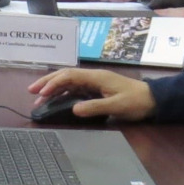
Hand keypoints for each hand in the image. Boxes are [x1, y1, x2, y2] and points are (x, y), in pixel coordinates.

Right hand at [26, 67, 157, 120]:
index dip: (53, 83)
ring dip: (53, 87)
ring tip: (39, 96)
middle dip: (47, 82)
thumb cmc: (135, 101)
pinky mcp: (96, 89)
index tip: (41, 92)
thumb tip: (73, 109)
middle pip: (65, 75)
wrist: (152, 100)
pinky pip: (75, 88)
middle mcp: (92, 77)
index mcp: (96, 77)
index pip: (69, 76)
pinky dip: (62, 92)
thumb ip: (95, 107)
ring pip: (68, 81)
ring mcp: (94, 82)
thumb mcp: (116, 106)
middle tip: (31, 91)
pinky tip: (56, 98)